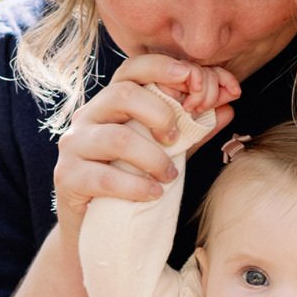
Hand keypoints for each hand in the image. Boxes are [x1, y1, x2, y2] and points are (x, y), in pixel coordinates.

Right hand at [54, 53, 237, 231]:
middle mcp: (88, 116)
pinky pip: (104, 177)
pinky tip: (153, 195)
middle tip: (177, 139)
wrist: (96, 229)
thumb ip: (192, 129)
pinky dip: (136, 187)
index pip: (133, 68)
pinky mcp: (67, 176)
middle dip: (160, 113)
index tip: (194, 81)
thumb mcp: (165, 151)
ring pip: (117, 137)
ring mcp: (74, 145)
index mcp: (112, 102)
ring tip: (170, 176)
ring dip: (153, 157)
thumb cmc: (131, 180)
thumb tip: (229, 105)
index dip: (164, 68)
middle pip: (123, 93)